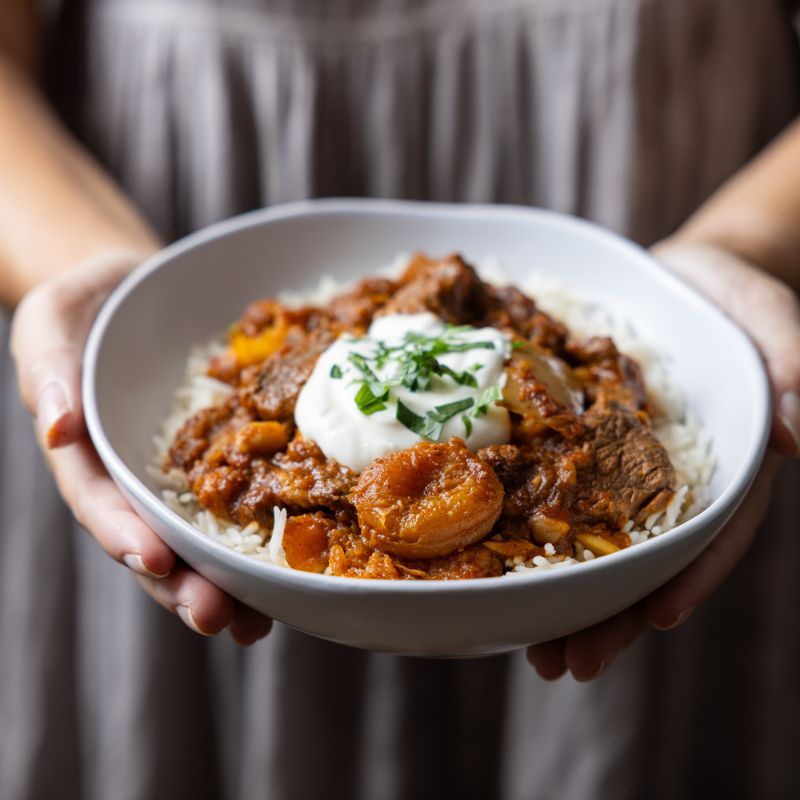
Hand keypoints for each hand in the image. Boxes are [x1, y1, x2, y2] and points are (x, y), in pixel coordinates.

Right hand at [10, 251, 272, 644]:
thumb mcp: (52, 326)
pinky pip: (244, 496)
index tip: (156, 562)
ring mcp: (180, 474)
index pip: (102, 505)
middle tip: (222, 621)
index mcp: (91, 455)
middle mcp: (137, 478)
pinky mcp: (222, 455)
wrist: (137, 290)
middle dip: (185, 586)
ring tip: (260, 623)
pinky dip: (266, 533)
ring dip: (228, 583)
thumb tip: (58, 427)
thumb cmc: (85, 306)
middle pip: (155, 542)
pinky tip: (294, 564)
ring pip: (202, 538)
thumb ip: (50, 374)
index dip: (125, 537)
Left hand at [527, 241, 799, 679]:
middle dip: (609, 613)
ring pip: (596, 543)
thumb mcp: (773, 323)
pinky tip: (496, 564)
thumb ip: (793, 368)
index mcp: (724, 467)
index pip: (714, 531)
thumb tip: (796, 438)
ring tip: (529, 646)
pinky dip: (528, 529)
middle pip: (644, 558)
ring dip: (563, 595)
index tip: (656, 617)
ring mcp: (623, 468)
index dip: (690, 576)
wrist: (688, 278)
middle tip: (565, 663)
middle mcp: (669, 481)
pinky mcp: (583, 444)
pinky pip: (554, 490)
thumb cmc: (739, 300)